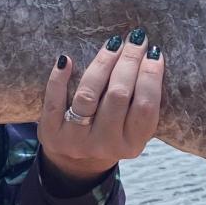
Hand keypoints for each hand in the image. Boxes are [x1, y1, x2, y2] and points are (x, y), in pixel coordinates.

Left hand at [37, 28, 163, 195]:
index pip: (145, 106)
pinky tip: (66, 58)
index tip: (154, 52)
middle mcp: (105, 144)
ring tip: (112, 44)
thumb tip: (151, 56)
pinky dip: (59, 78)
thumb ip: (140, 103)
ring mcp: (76, 140)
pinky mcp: (51, 132)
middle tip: (134, 39)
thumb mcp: (131, 130)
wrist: (74, 164)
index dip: (151, 76)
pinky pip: (54, 100)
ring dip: (101, 63)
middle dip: (128, 61)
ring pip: (88, 94)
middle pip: (118, 95)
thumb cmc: (110, 136)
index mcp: (132, 144)